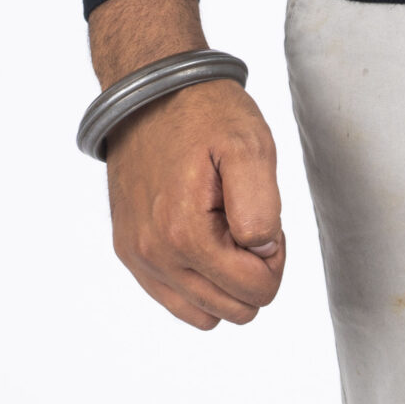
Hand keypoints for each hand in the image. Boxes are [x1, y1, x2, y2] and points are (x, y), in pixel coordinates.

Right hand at [89, 0, 285, 330]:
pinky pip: (175, 300)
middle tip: (249, 220)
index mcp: (186, 234)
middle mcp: (155, 256)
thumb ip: (262, 207)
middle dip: (253, 271)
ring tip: (226, 227)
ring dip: (225, 280)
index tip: (266, 216)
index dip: (275, 256)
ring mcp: (139, 257)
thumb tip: (262, 253)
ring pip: (204, 314)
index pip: (256, 291)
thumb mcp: (250, 144)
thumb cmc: (203, 112)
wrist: (151, 90)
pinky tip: (204, 237)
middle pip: (233, 310)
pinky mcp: (129, 251)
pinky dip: (199, 281)